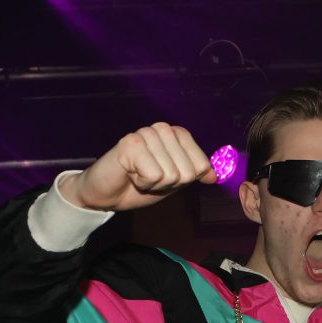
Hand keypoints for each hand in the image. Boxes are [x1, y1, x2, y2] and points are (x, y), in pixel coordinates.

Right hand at [61, 122, 216, 212]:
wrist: (106, 193)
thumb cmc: (139, 184)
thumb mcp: (174, 181)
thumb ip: (194, 174)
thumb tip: (215, 176)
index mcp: (177, 134)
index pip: (201, 164)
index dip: (183, 179)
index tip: (164, 176)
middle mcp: (163, 129)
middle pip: (187, 171)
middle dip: (169, 184)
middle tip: (148, 177)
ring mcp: (146, 133)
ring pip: (171, 174)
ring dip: (154, 184)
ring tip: (138, 175)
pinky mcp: (130, 143)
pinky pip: (153, 175)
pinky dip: (142, 183)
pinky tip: (130, 174)